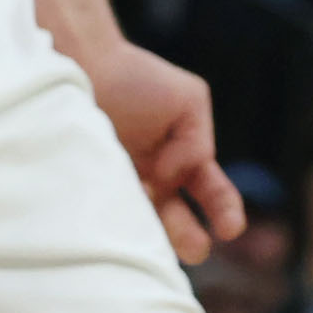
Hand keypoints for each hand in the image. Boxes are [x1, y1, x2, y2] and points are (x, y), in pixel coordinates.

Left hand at [74, 37, 242, 263]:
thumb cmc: (136, 78)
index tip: (230, 230)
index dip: (224, 211)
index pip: (210, 192)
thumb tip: (172, 176)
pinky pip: (101, 207)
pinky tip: (119, 217)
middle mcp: (150, 179)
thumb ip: (196, 141)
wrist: (81, 62)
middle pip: (175, 216)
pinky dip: (113, 214)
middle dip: (187, 236)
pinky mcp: (82, 184)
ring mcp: (116, 184)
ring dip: (152, 234)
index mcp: (180, 160)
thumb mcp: (188, 101)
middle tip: (196, 250)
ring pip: (139, 219)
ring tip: (157, 246)